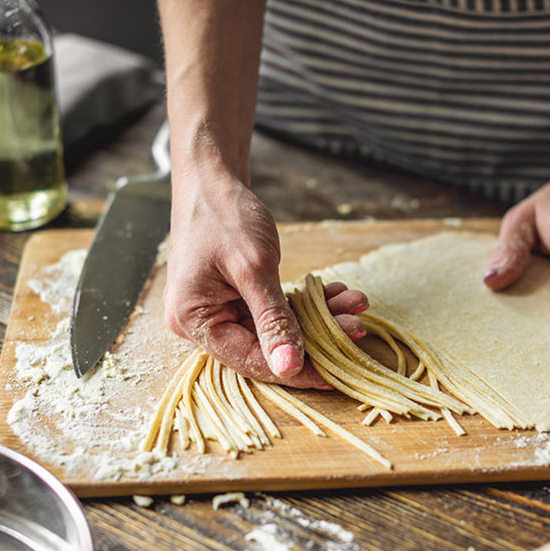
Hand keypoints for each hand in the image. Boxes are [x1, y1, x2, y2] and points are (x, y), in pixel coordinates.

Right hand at [163, 170, 366, 386]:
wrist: (211, 179)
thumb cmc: (223, 214)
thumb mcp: (253, 267)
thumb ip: (273, 319)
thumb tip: (289, 368)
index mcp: (194, 321)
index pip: (250, 361)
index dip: (295, 369)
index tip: (336, 372)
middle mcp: (202, 323)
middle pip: (265, 349)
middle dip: (314, 338)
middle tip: (356, 327)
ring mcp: (219, 310)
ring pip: (276, 330)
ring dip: (317, 319)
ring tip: (354, 305)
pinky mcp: (236, 298)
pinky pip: (274, 312)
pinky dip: (305, 305)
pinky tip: (335, 294)